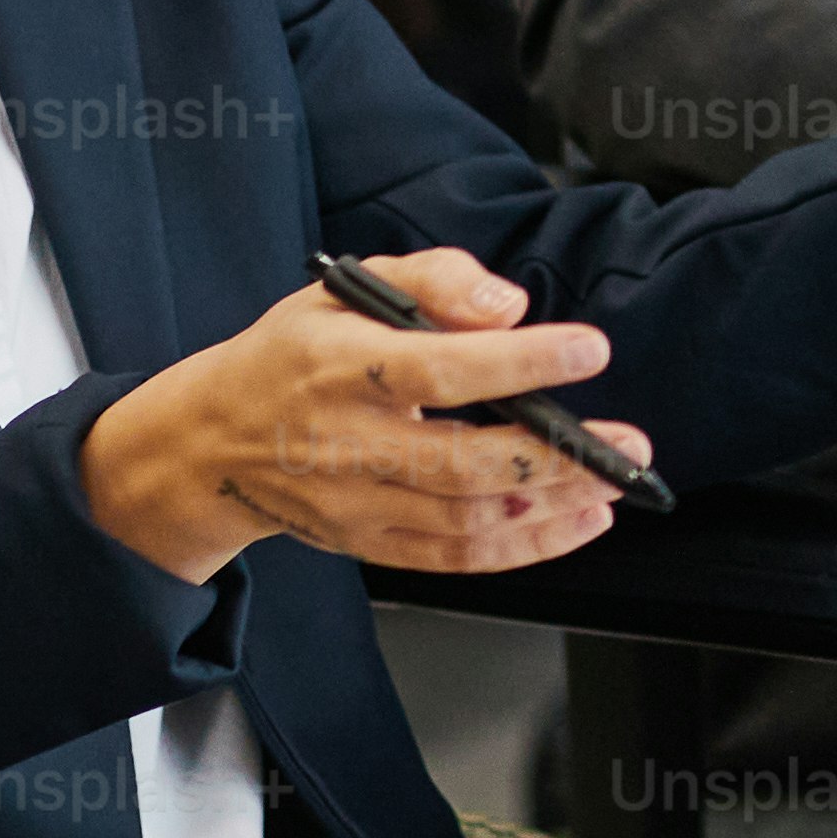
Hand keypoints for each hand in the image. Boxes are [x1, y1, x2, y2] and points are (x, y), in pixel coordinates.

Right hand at [77, 245, 642, 583]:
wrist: (211, 442)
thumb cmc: (291, 356)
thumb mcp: (346, 287)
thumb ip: (435, 278)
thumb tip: (510, 306)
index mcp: (338, 366)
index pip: (437, 368)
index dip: (519, 362)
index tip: (587, 349)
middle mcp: (346, 442)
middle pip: (460, 465)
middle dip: (554, 458)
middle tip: (626, 441)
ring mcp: (355, 503)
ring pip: (464, 521)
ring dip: (551, 508)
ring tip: (612, 483)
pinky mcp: (366, 544)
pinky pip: (452, 559)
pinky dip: (522, 547)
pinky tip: (573, 521)